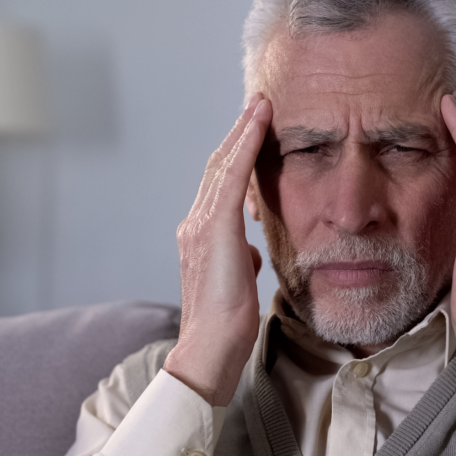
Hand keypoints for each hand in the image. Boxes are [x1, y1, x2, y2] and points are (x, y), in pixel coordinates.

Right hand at [162, 95, 272, 405]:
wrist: (210, 350)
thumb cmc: (226, 327)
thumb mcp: (238, 283)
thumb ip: (241, 261)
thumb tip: (252, 252)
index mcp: (201, 237)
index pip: (221, 186)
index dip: (236, 155)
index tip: (254, 131)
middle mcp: (195, 225)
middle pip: (219, 168)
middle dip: (238, 134)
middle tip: (258, 104)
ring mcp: (201, 225)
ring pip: (223, 166)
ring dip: (243, 132)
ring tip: (260, 106)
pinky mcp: (215, 229)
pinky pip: (232, 178)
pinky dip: (245, 148)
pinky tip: (259, 127)